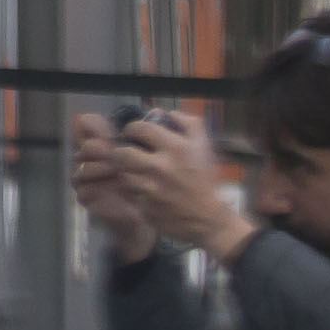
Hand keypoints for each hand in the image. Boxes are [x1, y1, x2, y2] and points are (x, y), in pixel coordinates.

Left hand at [75, 107, 256, 264]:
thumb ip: (187, 122)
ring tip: (135, 170)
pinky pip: (129, 193)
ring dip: (127, 170)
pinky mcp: (144, 207)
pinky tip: (142, 188)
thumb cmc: (204, 178)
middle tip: (129, 152)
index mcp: (175, 148)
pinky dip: (133, 189)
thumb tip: (161, 112)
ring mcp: (150, 190)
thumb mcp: (203, 145)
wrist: (206, 217)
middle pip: (122, 152)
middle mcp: (159, 168)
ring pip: (123, 173)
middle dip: (123, 150)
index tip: (135, 133)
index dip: (133, 128)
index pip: (140, 128)